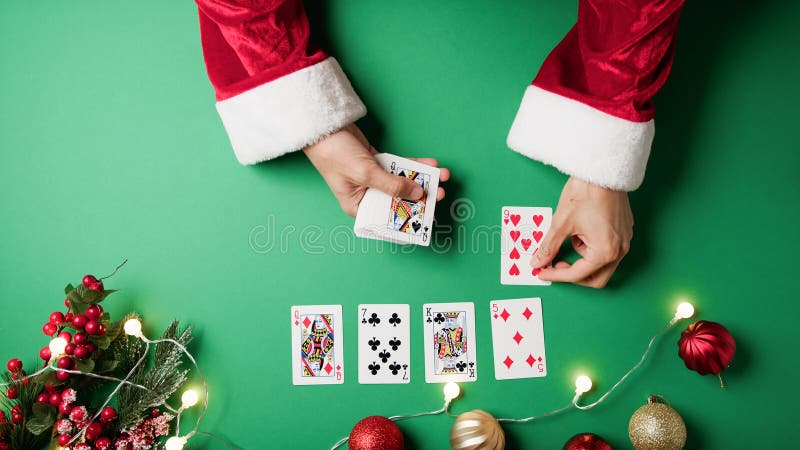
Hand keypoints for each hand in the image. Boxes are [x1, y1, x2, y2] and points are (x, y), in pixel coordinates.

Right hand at [303, 124, 448, 216]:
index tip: (429, 216)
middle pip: (399, 199)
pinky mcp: (377, 162)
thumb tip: (418, 194)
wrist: (324, 126)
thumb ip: (392, 185)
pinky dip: (414, 165)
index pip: (387, 217)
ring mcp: (373, 178)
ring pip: (403, 181)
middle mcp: (367, 195)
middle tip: (441, 192)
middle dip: (422, 195)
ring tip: (442, 176)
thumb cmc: (334, 154)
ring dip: (423, 178)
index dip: (408, 217)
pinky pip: (400, 167)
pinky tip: (430, 164)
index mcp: (357, 206)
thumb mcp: (365, 174)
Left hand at [531, 177, 632, 287]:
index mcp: (605, 251)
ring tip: (571, 236)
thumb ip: (548, 247)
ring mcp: (625, 240)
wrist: (602, 170)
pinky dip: (592, 247)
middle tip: (556, 265)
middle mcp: (620, 250)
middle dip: (574, 275)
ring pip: (602, 264)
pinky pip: (609, 249)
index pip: (577, 275)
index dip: (556, 276)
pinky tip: (581, 230)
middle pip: (596, 279)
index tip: (542, 272)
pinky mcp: (625, 231)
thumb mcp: (561, 223)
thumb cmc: (584, 193)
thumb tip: (538, 262)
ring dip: (583, 258)